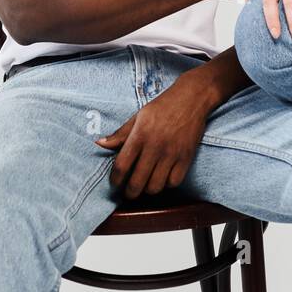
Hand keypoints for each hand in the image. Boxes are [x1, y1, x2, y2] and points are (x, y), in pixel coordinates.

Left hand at [94, 75, 208, 198]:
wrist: (192, 98)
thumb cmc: (163, 106)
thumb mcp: (139, 116)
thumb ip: (120, 133)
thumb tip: (100, 144)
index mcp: (140, 135)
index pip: (121, 166)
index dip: (115, 180)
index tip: (115, 183)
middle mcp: (155, 146)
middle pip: (137, 182)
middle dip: (129, 193)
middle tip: (128, 192)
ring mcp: (172, 153)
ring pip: (155, 186)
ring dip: (148, 190)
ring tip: (146, 185)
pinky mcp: (186, 157)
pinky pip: (174, 182)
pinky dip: (167, 184)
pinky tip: (163, 178)